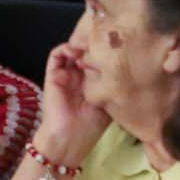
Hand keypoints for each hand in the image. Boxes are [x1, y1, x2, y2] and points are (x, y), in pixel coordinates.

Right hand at [35, 42, 111, 168]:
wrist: (70, 138)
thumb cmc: (91, 124)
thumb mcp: (109, 99)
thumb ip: (113, 82)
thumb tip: (127, 63)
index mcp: (93, 80)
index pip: (99, 57)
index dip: (106, 49)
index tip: (116, 46)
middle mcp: (78, 74)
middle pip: (86, 49)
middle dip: (95, 43)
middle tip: (104, 41)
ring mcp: (66, 73)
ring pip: (72, 48)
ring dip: (81, 43)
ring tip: (91, 45)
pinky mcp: (53, 75)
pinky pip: (56, 54)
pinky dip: (66, 48)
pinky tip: (78, 51)